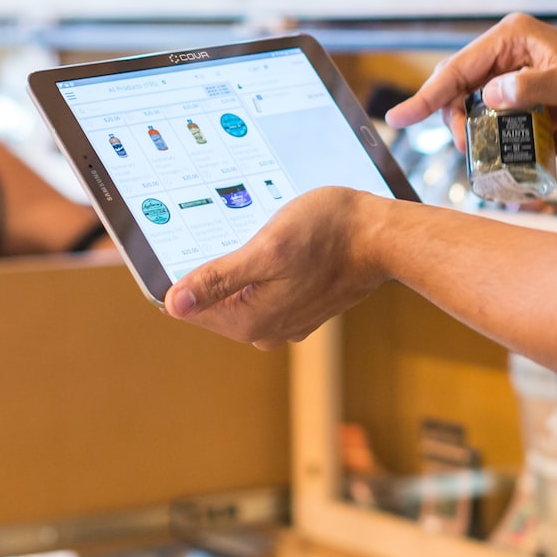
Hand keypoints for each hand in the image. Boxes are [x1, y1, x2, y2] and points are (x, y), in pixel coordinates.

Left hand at [165, 188, 388, 348]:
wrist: (383, 238)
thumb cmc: (329, 235)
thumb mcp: (266, 249)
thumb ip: (218, 279)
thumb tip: (174, 304)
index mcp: (250, 321)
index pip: (189, 305)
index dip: (182, 272)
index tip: (186, 239)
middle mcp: (265, 329)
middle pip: (214, 299)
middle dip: (214, 264)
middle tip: (227, 226)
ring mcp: (286, 319)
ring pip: (241, 290)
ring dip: (240, 261)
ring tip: (256, 231)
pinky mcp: (302, 304)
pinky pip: (265, 286)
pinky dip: (263, 265)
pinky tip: (276, 240)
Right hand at [384, 13, 556, 153]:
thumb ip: (532, 88)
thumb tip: (491, 95)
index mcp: (516, 37)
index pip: (459, 67)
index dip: (427, 95)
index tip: (397, 118)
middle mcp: (516, 55)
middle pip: (464, 89)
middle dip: (457, 121)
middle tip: (465, 148)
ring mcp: (525, 81)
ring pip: (483, 112)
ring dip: (481, 137)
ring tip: (487, 159)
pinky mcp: (537, 106)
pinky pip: (507, 127)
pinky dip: (504, 147)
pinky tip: (509, 166)